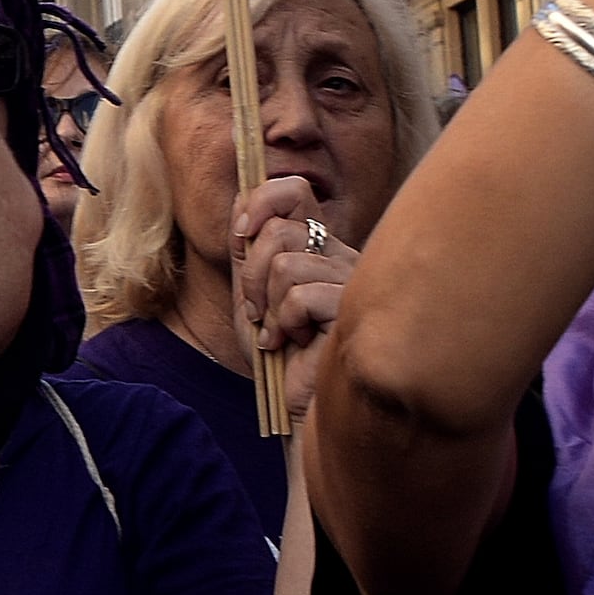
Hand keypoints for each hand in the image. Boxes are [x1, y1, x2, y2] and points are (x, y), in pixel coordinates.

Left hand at [233, 174, 356, 360]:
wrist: (297, 403)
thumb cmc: (280, 355)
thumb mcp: (251, 293)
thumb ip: (247, 249)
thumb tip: (240, 197)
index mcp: (319, 245)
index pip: (294, 191)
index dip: (259, 202)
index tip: (240, 236)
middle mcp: (339, 255)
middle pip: (280, 228)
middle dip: (252, 274)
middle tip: (257, 310)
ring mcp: (351, 280)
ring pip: (285, 263)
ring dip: (267, 306)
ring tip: (279, 332)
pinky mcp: (353, 309)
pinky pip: (300, 297)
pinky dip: (284, 325)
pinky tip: (295, 344)